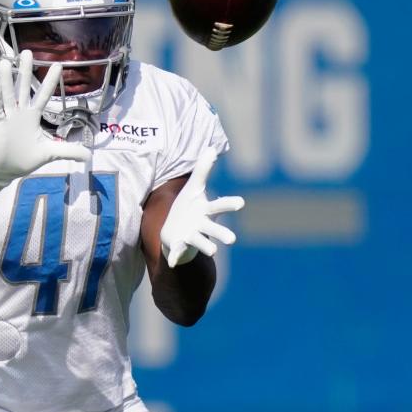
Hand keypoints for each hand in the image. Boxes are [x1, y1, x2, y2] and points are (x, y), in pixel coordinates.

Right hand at [0, 50, 90, 204]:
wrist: (4, 171)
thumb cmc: (24, 159)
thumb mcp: (50, 153)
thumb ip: (68, 151)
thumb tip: (89, 156)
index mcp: (33, 116)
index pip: (43, 95)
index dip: (50, 81)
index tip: (58, 64)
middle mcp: (20, 113)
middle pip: (23, 88)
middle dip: (25, 71)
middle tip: (27, 52)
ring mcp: (7, 118)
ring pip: (8, 95)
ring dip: (7, 80)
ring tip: (5, 62)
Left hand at [160, 148, 244, 267]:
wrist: (175, 231)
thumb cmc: (189, 208)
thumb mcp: (193, 187)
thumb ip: (203, 169)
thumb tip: (212, 148)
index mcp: (207, 211)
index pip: (220, 206)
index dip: (229, 204)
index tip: (240, 202)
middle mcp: (203, 226)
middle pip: (214, 230)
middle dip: (223, 234)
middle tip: (232, 239)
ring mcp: (192, 237)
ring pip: (201, 242)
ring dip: (206, 246)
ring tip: (213, 251)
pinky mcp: (179, 245)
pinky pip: (178, 252)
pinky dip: (175, 257)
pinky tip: (171, 263)